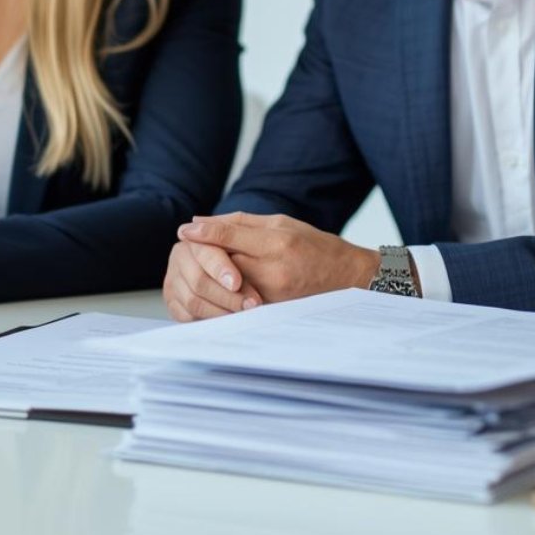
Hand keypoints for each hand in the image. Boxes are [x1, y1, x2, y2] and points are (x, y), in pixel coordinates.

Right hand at [163, 232, 263, 321]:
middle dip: (227, 296)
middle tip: (251, 304)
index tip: (236, 283)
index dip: (220, 268)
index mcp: (195, 239)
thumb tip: (211, 233)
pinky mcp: (173, 303)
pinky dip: (210, 321)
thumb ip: (232, 239)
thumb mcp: (242, 246)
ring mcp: (173, 281)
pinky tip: (228, 320)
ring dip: (222, 311)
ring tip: (244, 314)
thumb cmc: (242, 257)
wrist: (231, 276)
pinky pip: (187, 317)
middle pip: (198, 281)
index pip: (205, 253)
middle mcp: (180, 258)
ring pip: (194, 302)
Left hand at [177, 212, 380, 312]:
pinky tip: (216, 290)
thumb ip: (241, 223)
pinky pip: (238, 305)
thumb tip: (201, 222)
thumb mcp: (282, 223)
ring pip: (227, 287)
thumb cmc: (316, 246)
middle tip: (185, 251)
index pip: (230, 236)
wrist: (350, 279)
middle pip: (223, 264)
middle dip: (203, 256)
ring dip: (210, 278)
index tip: (184, 231)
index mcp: (277, 243)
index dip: (204, 233)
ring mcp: (273, 296)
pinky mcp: (273, 312)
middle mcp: (274, 271)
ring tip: (197, 270)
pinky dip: (224, 296)